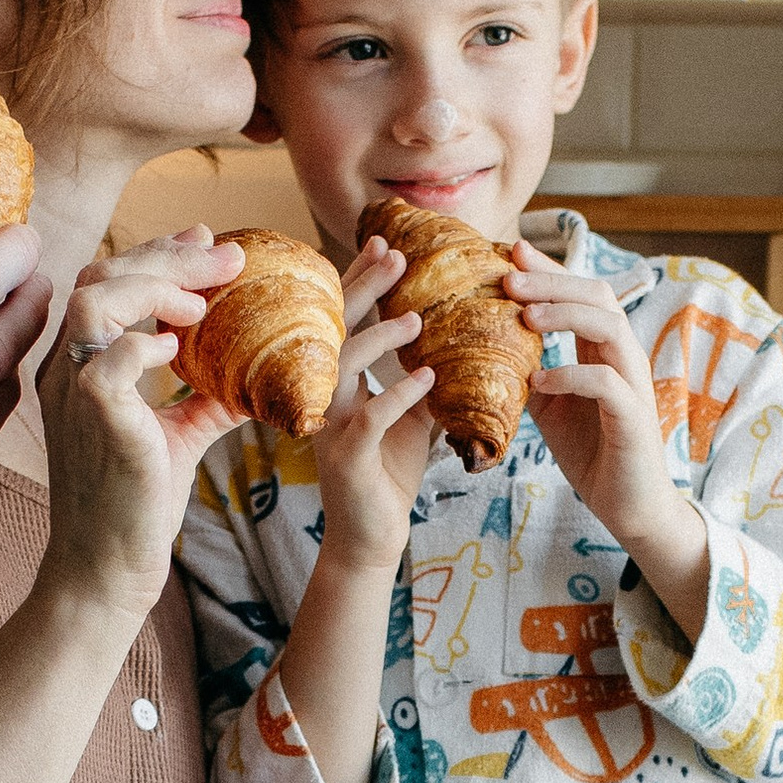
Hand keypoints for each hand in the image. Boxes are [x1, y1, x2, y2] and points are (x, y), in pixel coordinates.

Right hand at [34, 233, 247, 623]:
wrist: (106, 569)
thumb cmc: (136, 508)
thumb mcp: (179, 436)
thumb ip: (208, 397)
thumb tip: (261, 373)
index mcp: (79, 366)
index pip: (106, 283)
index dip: (156, 255)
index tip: (206, 242)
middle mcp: (66, 368)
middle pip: (101, 275)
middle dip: (167, 256)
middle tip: (226, 252)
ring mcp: (71, 388)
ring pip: (97, 297)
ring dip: (157, 286)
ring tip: (204, 301)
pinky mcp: (92, 414)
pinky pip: (112, 353)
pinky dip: (149, 341)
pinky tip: (181, 351)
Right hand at [312, 238, 437, 575]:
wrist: (373, 537)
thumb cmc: (387, 475)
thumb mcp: (411, 419)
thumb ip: (422, 380)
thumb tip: (457, 342)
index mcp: (338, 383)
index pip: (345, 320)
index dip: (361, 280)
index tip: (385, 244)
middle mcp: (326, 397)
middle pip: (336, 329)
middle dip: (364, 288)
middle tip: (394, 253)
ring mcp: (332, 427)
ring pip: (344, 366)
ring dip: (380, 337)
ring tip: (416, 316)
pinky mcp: (349, 457)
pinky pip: (371, 417)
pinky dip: (400, 394)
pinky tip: (428, 377)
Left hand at [507, 240, 710, 636]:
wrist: (628, 507)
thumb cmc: (592, 453)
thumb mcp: (549, 407)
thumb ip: (528, 374)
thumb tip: (484, 349)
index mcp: (603, 350)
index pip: (581, 293)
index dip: (549, 271)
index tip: (511, 252)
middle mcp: (623, 358)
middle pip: (598, 296)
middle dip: (553, 282)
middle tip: (509, 275)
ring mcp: (633, 384)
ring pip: (609, 327)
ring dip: (564, 315)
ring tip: (524, 315)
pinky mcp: (634, 418)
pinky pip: (607, 383)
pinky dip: (572, 375)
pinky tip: (539, 379)